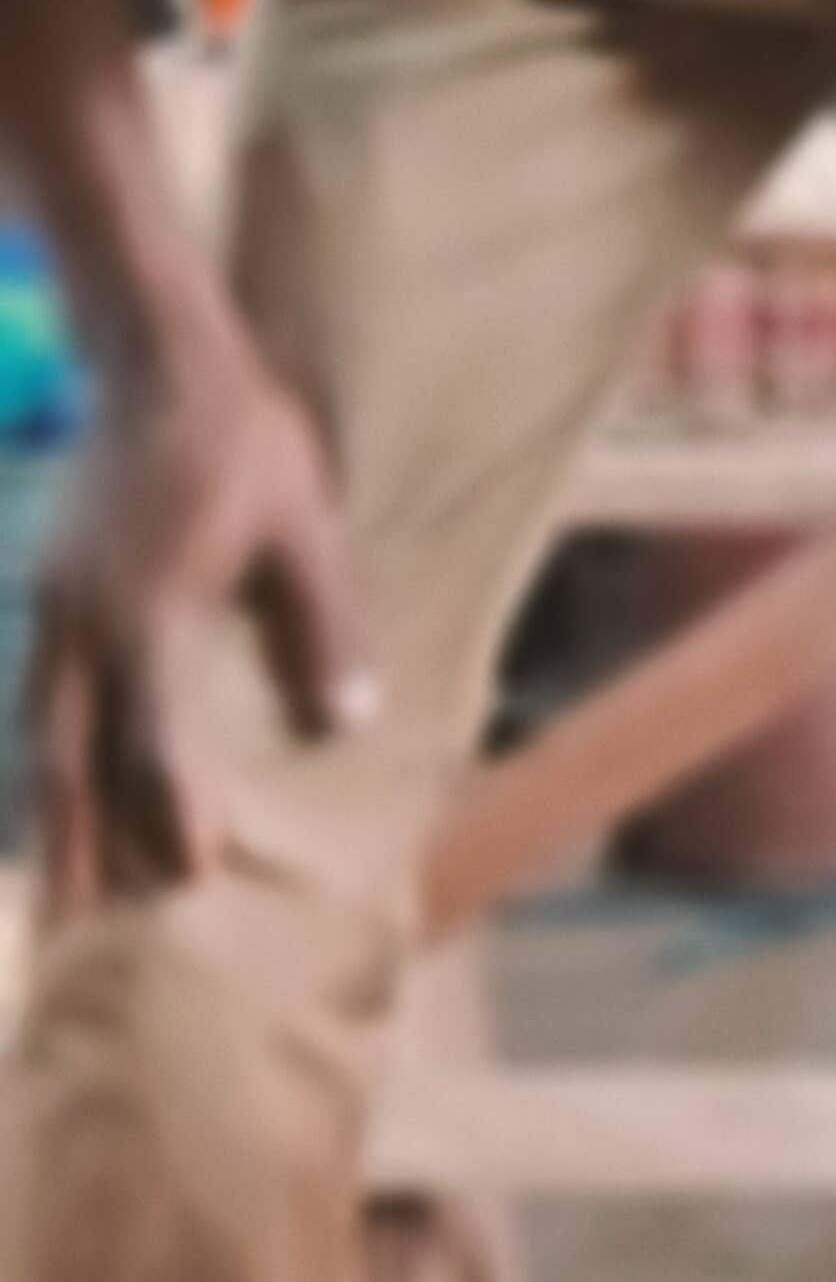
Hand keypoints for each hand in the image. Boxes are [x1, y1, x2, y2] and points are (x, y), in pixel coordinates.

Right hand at [28, 300, 371, 905]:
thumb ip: (323, 626)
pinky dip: (48, 758)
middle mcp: (85, 615)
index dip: (170, 804)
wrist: (156, 346)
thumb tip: (348, 720)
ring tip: (60, 897)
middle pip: (70, 752)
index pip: (152, 728)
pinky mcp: (53, 592)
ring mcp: (57, 604)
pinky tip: (58, 803)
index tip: (191, 873)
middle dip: (79, 844)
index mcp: (147, 605)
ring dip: (52, 814)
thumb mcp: (304, 528)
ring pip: (42, 731)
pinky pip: (41, 695)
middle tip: (82, 935)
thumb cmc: (243, 437)